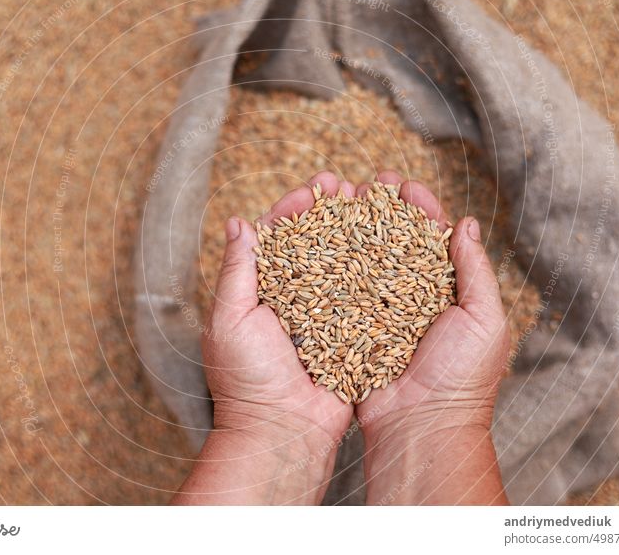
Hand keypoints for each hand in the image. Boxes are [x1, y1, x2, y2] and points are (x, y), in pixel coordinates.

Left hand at [174, 172, 355, 503]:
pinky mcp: (348, 333)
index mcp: (259, 291)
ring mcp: (322, 315)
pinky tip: (389, 248)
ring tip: (370, 205)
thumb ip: (236, 270)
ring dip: (353, 234)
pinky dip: (374, 271)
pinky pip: (362, 297)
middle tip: (345, 186)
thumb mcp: (229, 319)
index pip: (277, 239)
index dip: (294, 211)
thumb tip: (237, 222)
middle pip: (313, 245)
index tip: (313, 190)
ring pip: (340, 265)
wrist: (282, 431)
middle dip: (329, 214)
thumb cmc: (246, 378)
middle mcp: (292, 299)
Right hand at [354, 172, 509, 504]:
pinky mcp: (352, 330)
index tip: (401, 184)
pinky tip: (320, 242)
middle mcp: (411, 298)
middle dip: (381, 211)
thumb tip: (466, 224)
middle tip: (366, 185)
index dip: (418, 208)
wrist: (421, 427)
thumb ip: (475, 271)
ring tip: (340, 202)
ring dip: (354, 230)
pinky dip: (332, 267)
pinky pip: (342, 293)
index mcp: (446, 292)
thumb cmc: (462, 378)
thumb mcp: (485, 320)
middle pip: (393, 243)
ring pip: (365, 262)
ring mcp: (379, 313)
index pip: (431, 238)